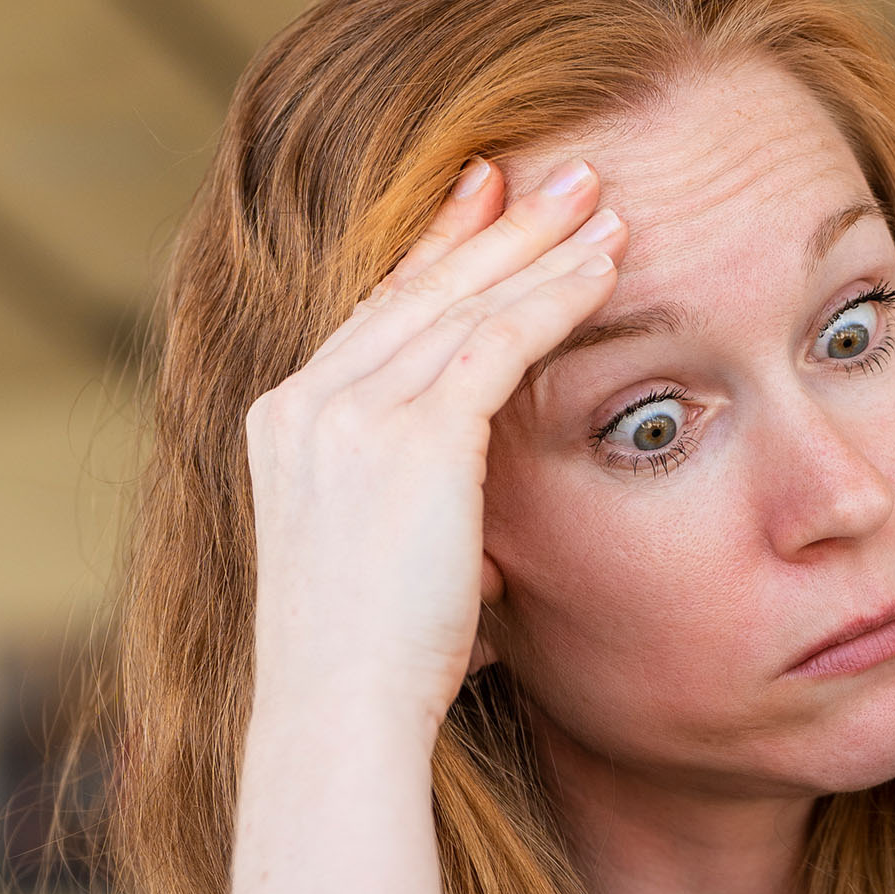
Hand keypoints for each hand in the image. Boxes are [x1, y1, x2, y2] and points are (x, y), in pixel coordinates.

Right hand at [244, 156, 626, 734]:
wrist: (338, 717)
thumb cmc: (373, 673)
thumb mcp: (389, 576)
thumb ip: (424, 534)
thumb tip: (486, 560)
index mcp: (288, 425)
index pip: (376, 314)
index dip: (437, 252)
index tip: (484, 201)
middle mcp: (305, 403)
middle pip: (418, 288)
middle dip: (497, 225)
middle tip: (561, 176)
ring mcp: (349, 415)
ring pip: (464, 302)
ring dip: (541, 248)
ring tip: (604, 205)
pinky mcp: (408, 440)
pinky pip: (497, 342)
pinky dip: (555, 298)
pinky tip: (606, 269)